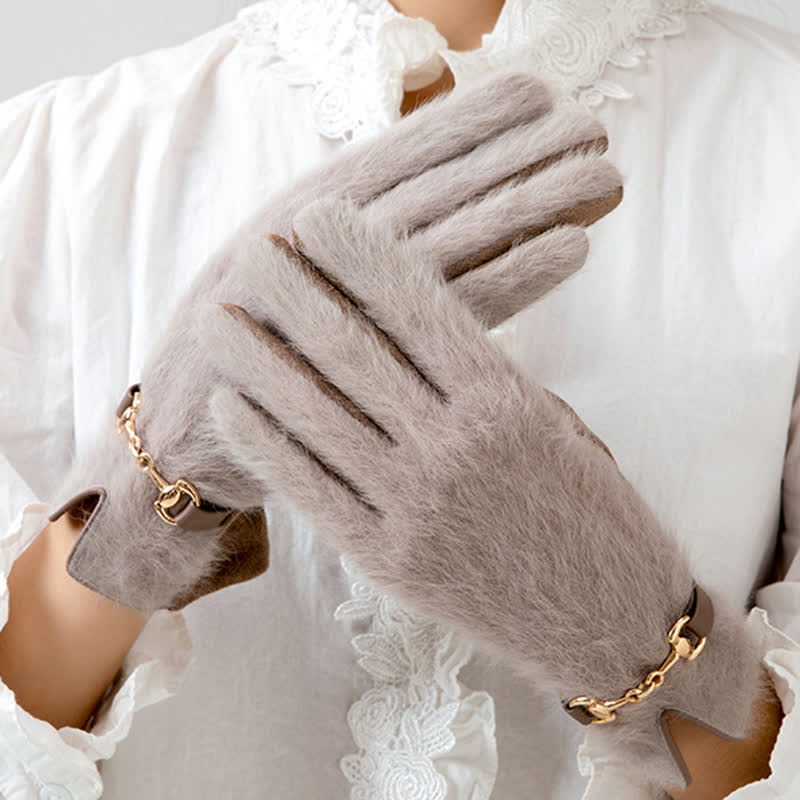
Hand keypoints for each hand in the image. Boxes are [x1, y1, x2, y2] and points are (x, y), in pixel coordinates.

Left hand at [203, 197, 766, 794]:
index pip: (413, 310)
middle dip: (293, 293)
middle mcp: (454, 445)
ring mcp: (416, 507)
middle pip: (351, 352)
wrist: (611, 620)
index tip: (314, 220)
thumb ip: (480, 382)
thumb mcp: (553, 426)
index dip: (355, 259)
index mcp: (505, 400)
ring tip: (220, 319)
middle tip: (254, 250)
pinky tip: (230, 404)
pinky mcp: (390, 560)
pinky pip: (312, 490)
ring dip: (258, 359)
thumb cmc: (594, 514)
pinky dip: (264, 444)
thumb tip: (406, 337)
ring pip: (316, 415)